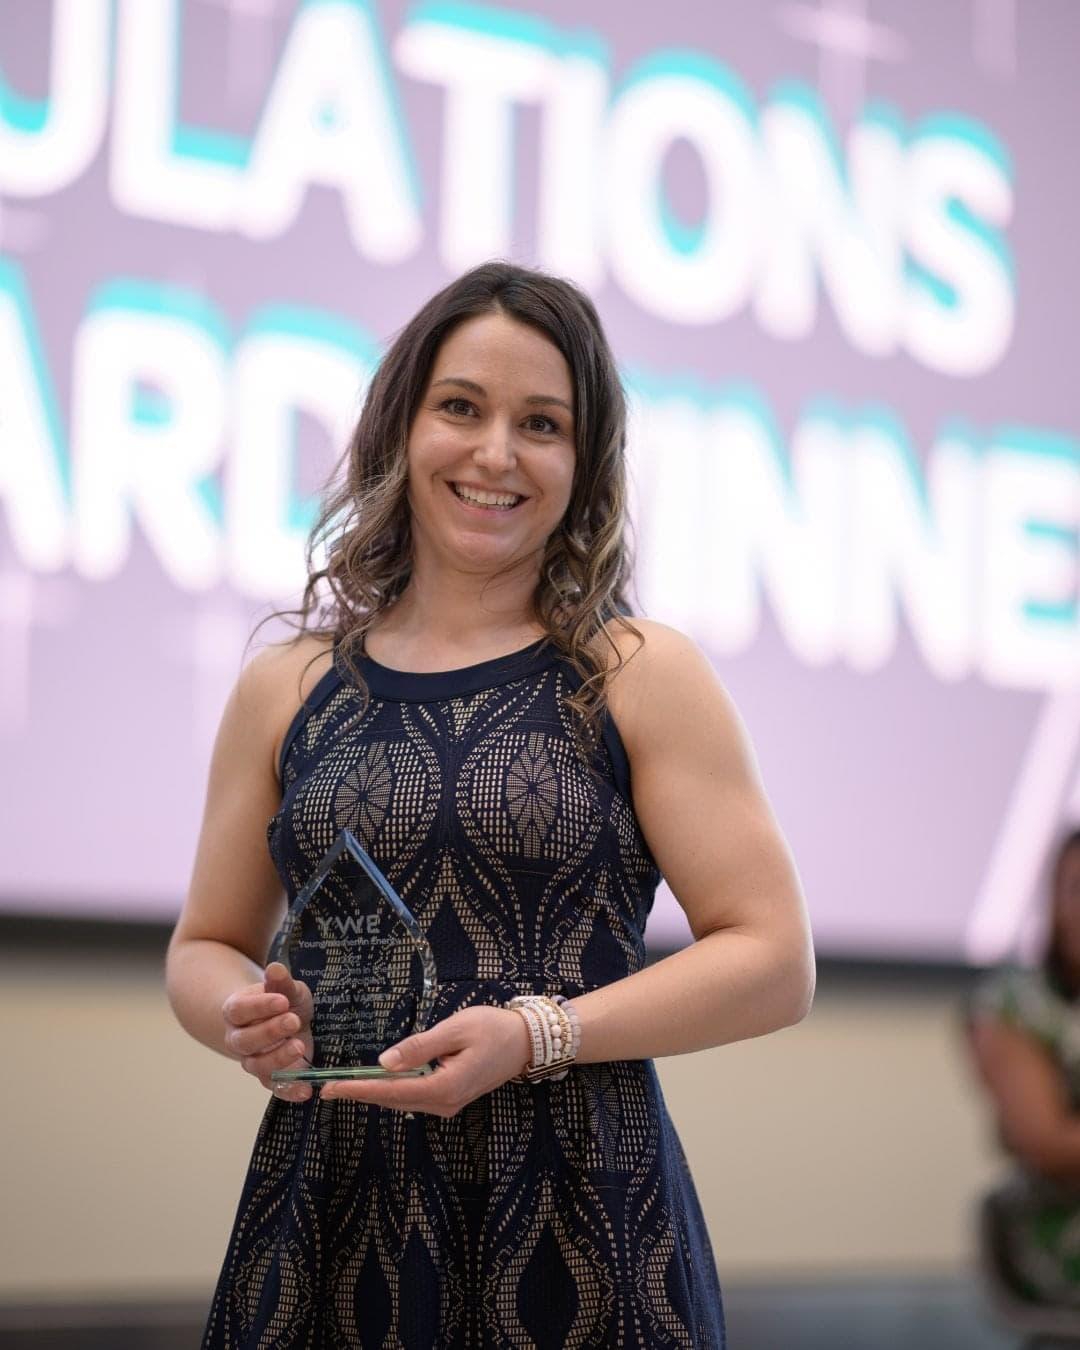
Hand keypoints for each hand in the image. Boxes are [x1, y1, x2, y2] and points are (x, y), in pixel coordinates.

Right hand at [221, 961, 313, 1101]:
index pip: (240, 1010)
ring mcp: (252, 1060)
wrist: (283, 1020)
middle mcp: (238, 1039)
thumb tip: (275, 968)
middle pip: (245, 1041)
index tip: (282, 1001)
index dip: (259, 1006)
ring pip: (256, 1066)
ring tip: (300, 1047)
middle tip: (294, 1021)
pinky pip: (274, 1087)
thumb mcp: (286, 989)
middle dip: (270, 1032)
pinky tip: (305, 1090)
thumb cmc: (283, 1001)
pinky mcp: (269, 1077)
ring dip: (278, 1059)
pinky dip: (289, 1090)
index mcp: (236, 1012)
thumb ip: (281, 982)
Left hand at [320, 1005, 531, 1115]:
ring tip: (345, 1085)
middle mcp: (443, 1103)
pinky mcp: (450, 1096)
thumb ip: (419, 1047)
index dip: (359, 1089)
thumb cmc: (494, 1029)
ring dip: (375, 1092)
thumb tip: (384, 1064)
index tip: (332, 1088)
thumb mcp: (455, 1030)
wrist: (527, 1041)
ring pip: (403, 1100)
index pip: (392, 1091)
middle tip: (328, 1087)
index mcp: (444, 1088)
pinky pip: (415, 1096)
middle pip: (394, 1100)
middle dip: (361, 1093)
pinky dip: (393, 1090)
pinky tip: (377, 1082)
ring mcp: (447, 1103)